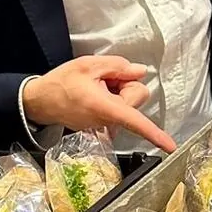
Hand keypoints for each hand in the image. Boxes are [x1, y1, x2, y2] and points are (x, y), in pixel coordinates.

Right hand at [22, 55, 176, 152]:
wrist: (41, 101)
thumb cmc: (62, 82)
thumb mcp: (89, 65)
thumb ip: (118, 66)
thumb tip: (140, 72)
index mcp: (105, 107)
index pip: (135, 121)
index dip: (155, 134)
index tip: (170, 146)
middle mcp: (107, 121)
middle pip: (136, 97)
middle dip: (125, 84)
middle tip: (103, 79)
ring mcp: (105, 126)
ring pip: (128, 102)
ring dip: (117, 90)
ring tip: (96, 86)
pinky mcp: (102, 127)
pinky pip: (118, 108)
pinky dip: (111, 99)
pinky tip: (94, 93)